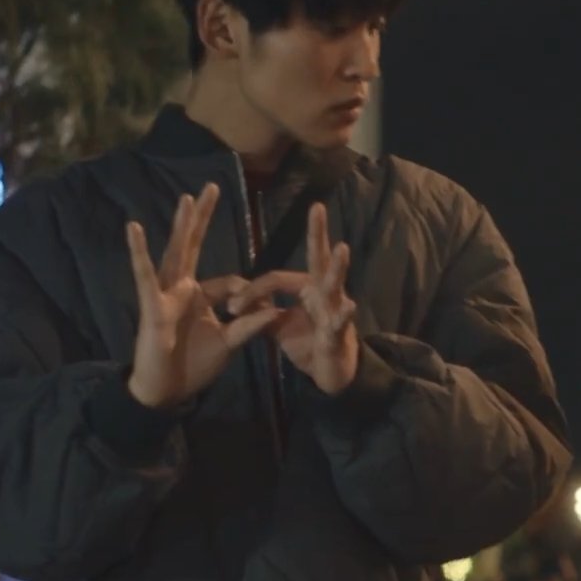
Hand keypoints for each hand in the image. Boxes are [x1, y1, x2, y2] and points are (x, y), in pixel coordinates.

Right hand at [125, 184, 282, 408]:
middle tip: (211, 187)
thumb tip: (277, 310)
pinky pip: (145, 276)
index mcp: (200, 296)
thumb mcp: (228, 344)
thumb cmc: (192, 366)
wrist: (166, 392)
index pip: (230, 282)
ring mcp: (165, 294)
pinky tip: (134, 229)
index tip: (262, 313)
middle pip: (194, 246)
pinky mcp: (152, 305)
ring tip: (187, 199)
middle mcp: (181, 289)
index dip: (248, 296)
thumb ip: (249, 327)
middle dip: (203, 218)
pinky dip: (139, 253)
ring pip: (176, 254)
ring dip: (182, 227)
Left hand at [228, 203, 359, 395]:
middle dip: (317, 233)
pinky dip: (343, 316)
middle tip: (316, 207)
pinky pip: (340, 323)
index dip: (252, 291)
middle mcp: (323, 293)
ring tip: (342, 247)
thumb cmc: (309, 344)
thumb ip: (261, 312)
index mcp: (307, 289)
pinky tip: (349, 306)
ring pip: (334, 285)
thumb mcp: (279, 327)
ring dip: (338, 267)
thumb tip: (236, 301)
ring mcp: (334, 310)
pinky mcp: (338, 334)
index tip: (231, 307)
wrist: (332, 372)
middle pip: (318, 259)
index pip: (276, 279)